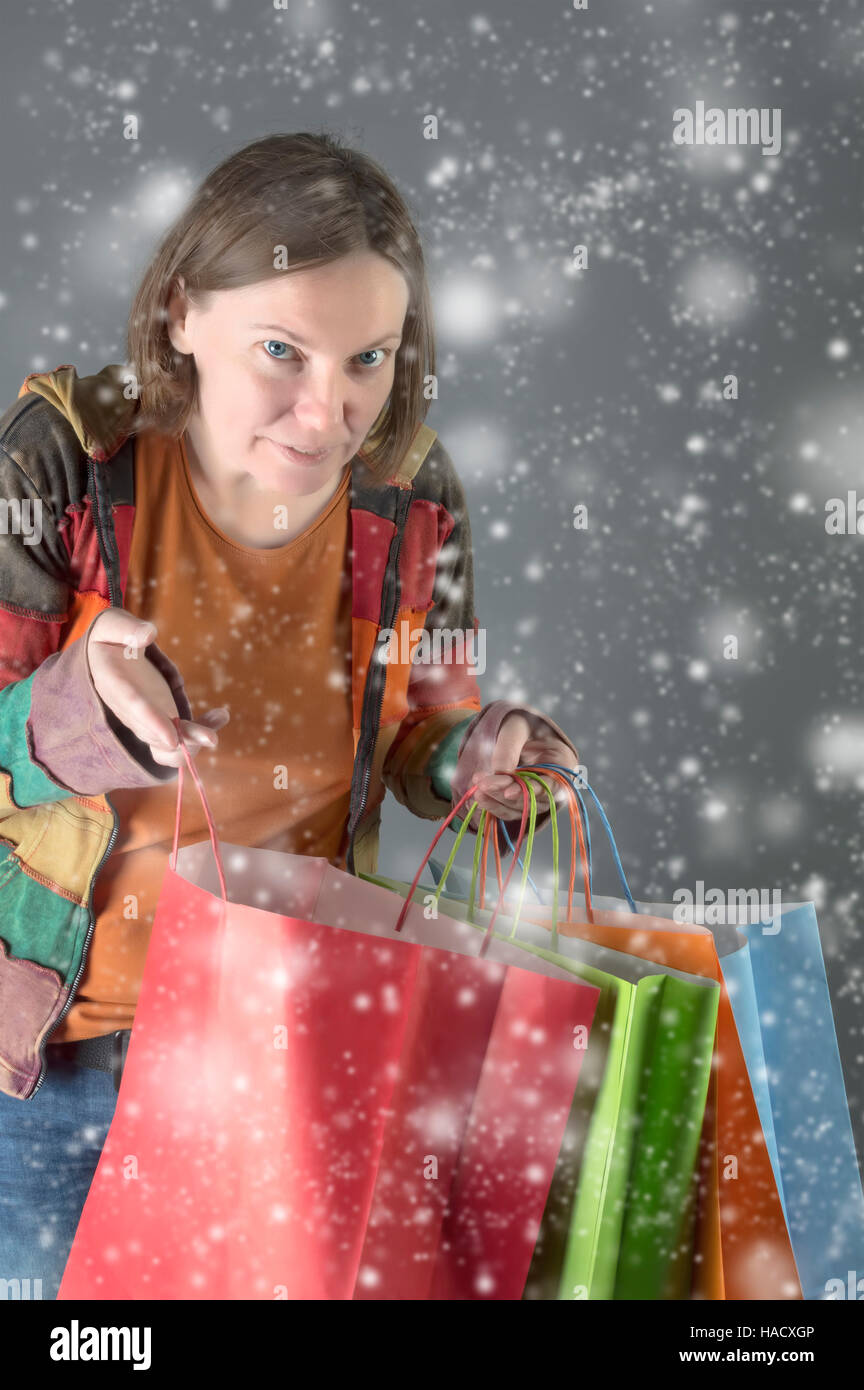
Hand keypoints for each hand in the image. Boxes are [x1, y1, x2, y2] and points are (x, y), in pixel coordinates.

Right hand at [87, 607, 229, 769]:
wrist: (103, 658)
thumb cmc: (109, 638)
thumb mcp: (111, 624)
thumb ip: (126, 628)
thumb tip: (148, 634)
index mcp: (114, 683)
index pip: (133, 705)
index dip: (152, 722)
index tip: (172, 739)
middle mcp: (129, 710)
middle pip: (156, 735)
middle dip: (183, 740)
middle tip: (212, 737)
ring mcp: (144, 721)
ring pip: (168, 745)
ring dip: (195, 739)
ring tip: (220, 715)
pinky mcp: (159, 722)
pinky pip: (179, 740)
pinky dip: (200, 734)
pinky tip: (220, 715)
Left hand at [464, 711, 577, 830]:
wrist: (514, 732)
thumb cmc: (521, 724)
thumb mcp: (516, 726)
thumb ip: (509, 747)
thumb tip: (500, 773)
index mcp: (562, 763)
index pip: (552, 785)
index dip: (532, 791)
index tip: (508, 792)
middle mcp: (554, 785)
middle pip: (532, 799)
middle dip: (504, 794)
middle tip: (482, 784)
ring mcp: (538, 797)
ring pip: (518, 809)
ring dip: (495, 802)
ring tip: (475, 789)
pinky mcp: (521, 803)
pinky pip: (507, 811)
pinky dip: (491, 808)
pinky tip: (476, 800)